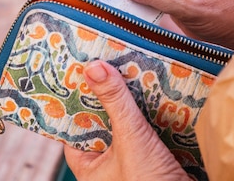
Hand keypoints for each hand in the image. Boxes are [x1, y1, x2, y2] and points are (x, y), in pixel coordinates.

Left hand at [64, 61, 188, 180]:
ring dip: (134, 105)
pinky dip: (154, 117)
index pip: (74, 127)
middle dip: (110, 98)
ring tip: (134, 72)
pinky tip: (159, 94)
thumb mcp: (130, 140)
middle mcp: (107, 168)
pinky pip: (150, 133)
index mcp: (89, 168)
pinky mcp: (155, 162)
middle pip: (104, 122)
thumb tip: (94, 68)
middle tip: (110, 65)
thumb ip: (115, 103)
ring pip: (128, 127)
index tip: (82, 73)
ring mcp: (132, 165)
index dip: (78, 100)